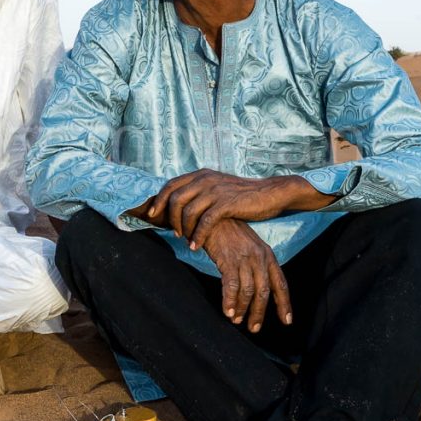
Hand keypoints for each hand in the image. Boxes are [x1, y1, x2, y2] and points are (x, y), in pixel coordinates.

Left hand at [147, 170, 334, 249]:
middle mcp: (206, 179)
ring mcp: (216, 190)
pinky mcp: (226, 203)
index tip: (151, 214)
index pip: (171, 184)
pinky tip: (197, 246)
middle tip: (172, 232)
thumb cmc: (241, 195)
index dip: (158, 200)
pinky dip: (198, 235)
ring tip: (186, 240)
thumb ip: (199, 193)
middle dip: (168, 217)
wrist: (269, 194)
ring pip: (187, 211)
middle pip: (175, 198)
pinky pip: (205, 222)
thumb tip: (178, 205)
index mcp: (201, 175)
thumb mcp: (217, 188)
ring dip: (183, 228)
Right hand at [201, 218, 291, 331]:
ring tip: (237, 321)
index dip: (284, 304)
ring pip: (248, 291)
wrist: (213, 217)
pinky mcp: (228, 260)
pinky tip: (228, 311)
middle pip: (264, 291)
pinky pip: (232, 286)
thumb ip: (256, 264)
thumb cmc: (230, 232)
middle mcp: (259, 258)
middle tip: (254, 328)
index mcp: (268, 255)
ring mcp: (244, 258)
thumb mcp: (250, 246)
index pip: (281, 284)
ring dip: (243, 309)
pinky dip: (230, 301)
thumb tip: (257, 287)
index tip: (286, 321)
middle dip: (259, 312)